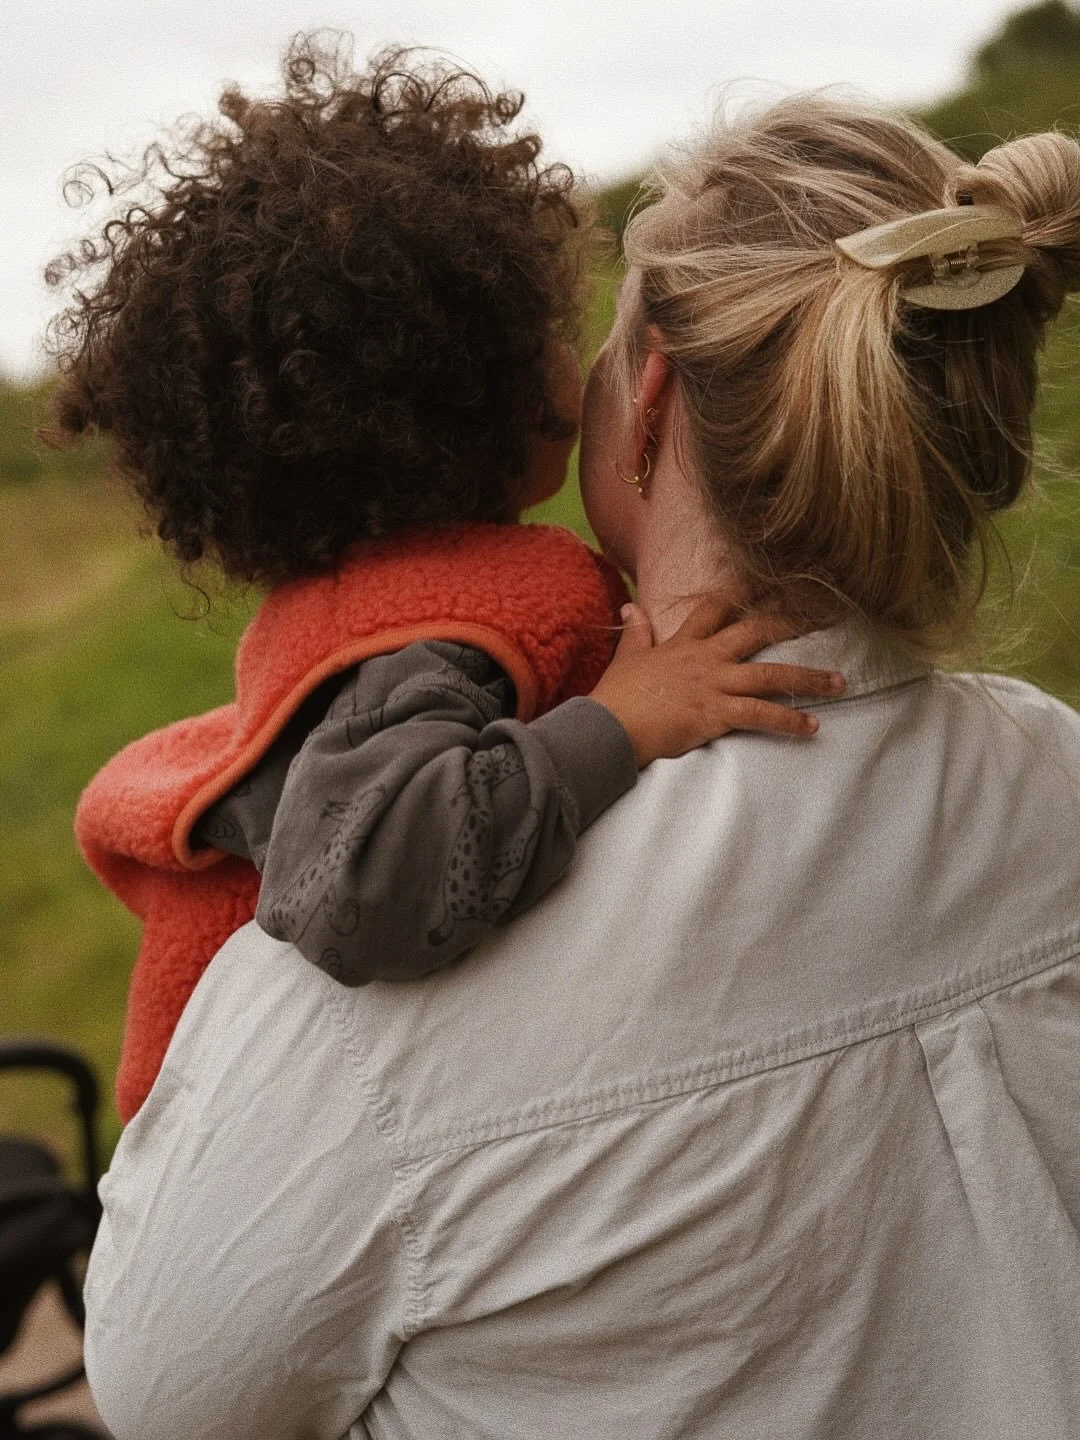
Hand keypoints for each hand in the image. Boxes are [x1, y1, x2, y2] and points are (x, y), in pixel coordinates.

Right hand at [589, 597, 844, 767]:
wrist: (608, 726)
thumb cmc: (616, 696)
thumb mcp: (626, 658)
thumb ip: (635, 632)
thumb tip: (632, 607)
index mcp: (684, 643)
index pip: (717, 606)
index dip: (743, 590)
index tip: (770, 579)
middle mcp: (705, 657)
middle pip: (756, 630)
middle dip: (792, 622)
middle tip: (825, 618)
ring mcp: (713, 684)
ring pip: (770, 675)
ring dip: (808, 679)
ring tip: (839, 683)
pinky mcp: (716, 713)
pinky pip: (761, 715)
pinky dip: (789, 721)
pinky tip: (813, 727)